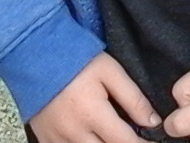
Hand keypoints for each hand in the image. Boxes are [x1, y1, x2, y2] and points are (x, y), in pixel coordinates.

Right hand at [29, 51, 160, 142]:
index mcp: (92, 114)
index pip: (125, 142)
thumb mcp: (109, 71)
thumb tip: (153, 122)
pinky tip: (93, 137)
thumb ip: (132, 97)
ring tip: (113, 135)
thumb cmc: (77, 60)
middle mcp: (74, 133)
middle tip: (133, 137)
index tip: (153, 141)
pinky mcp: (46, 140)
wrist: (36, 55)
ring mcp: (57, 140)